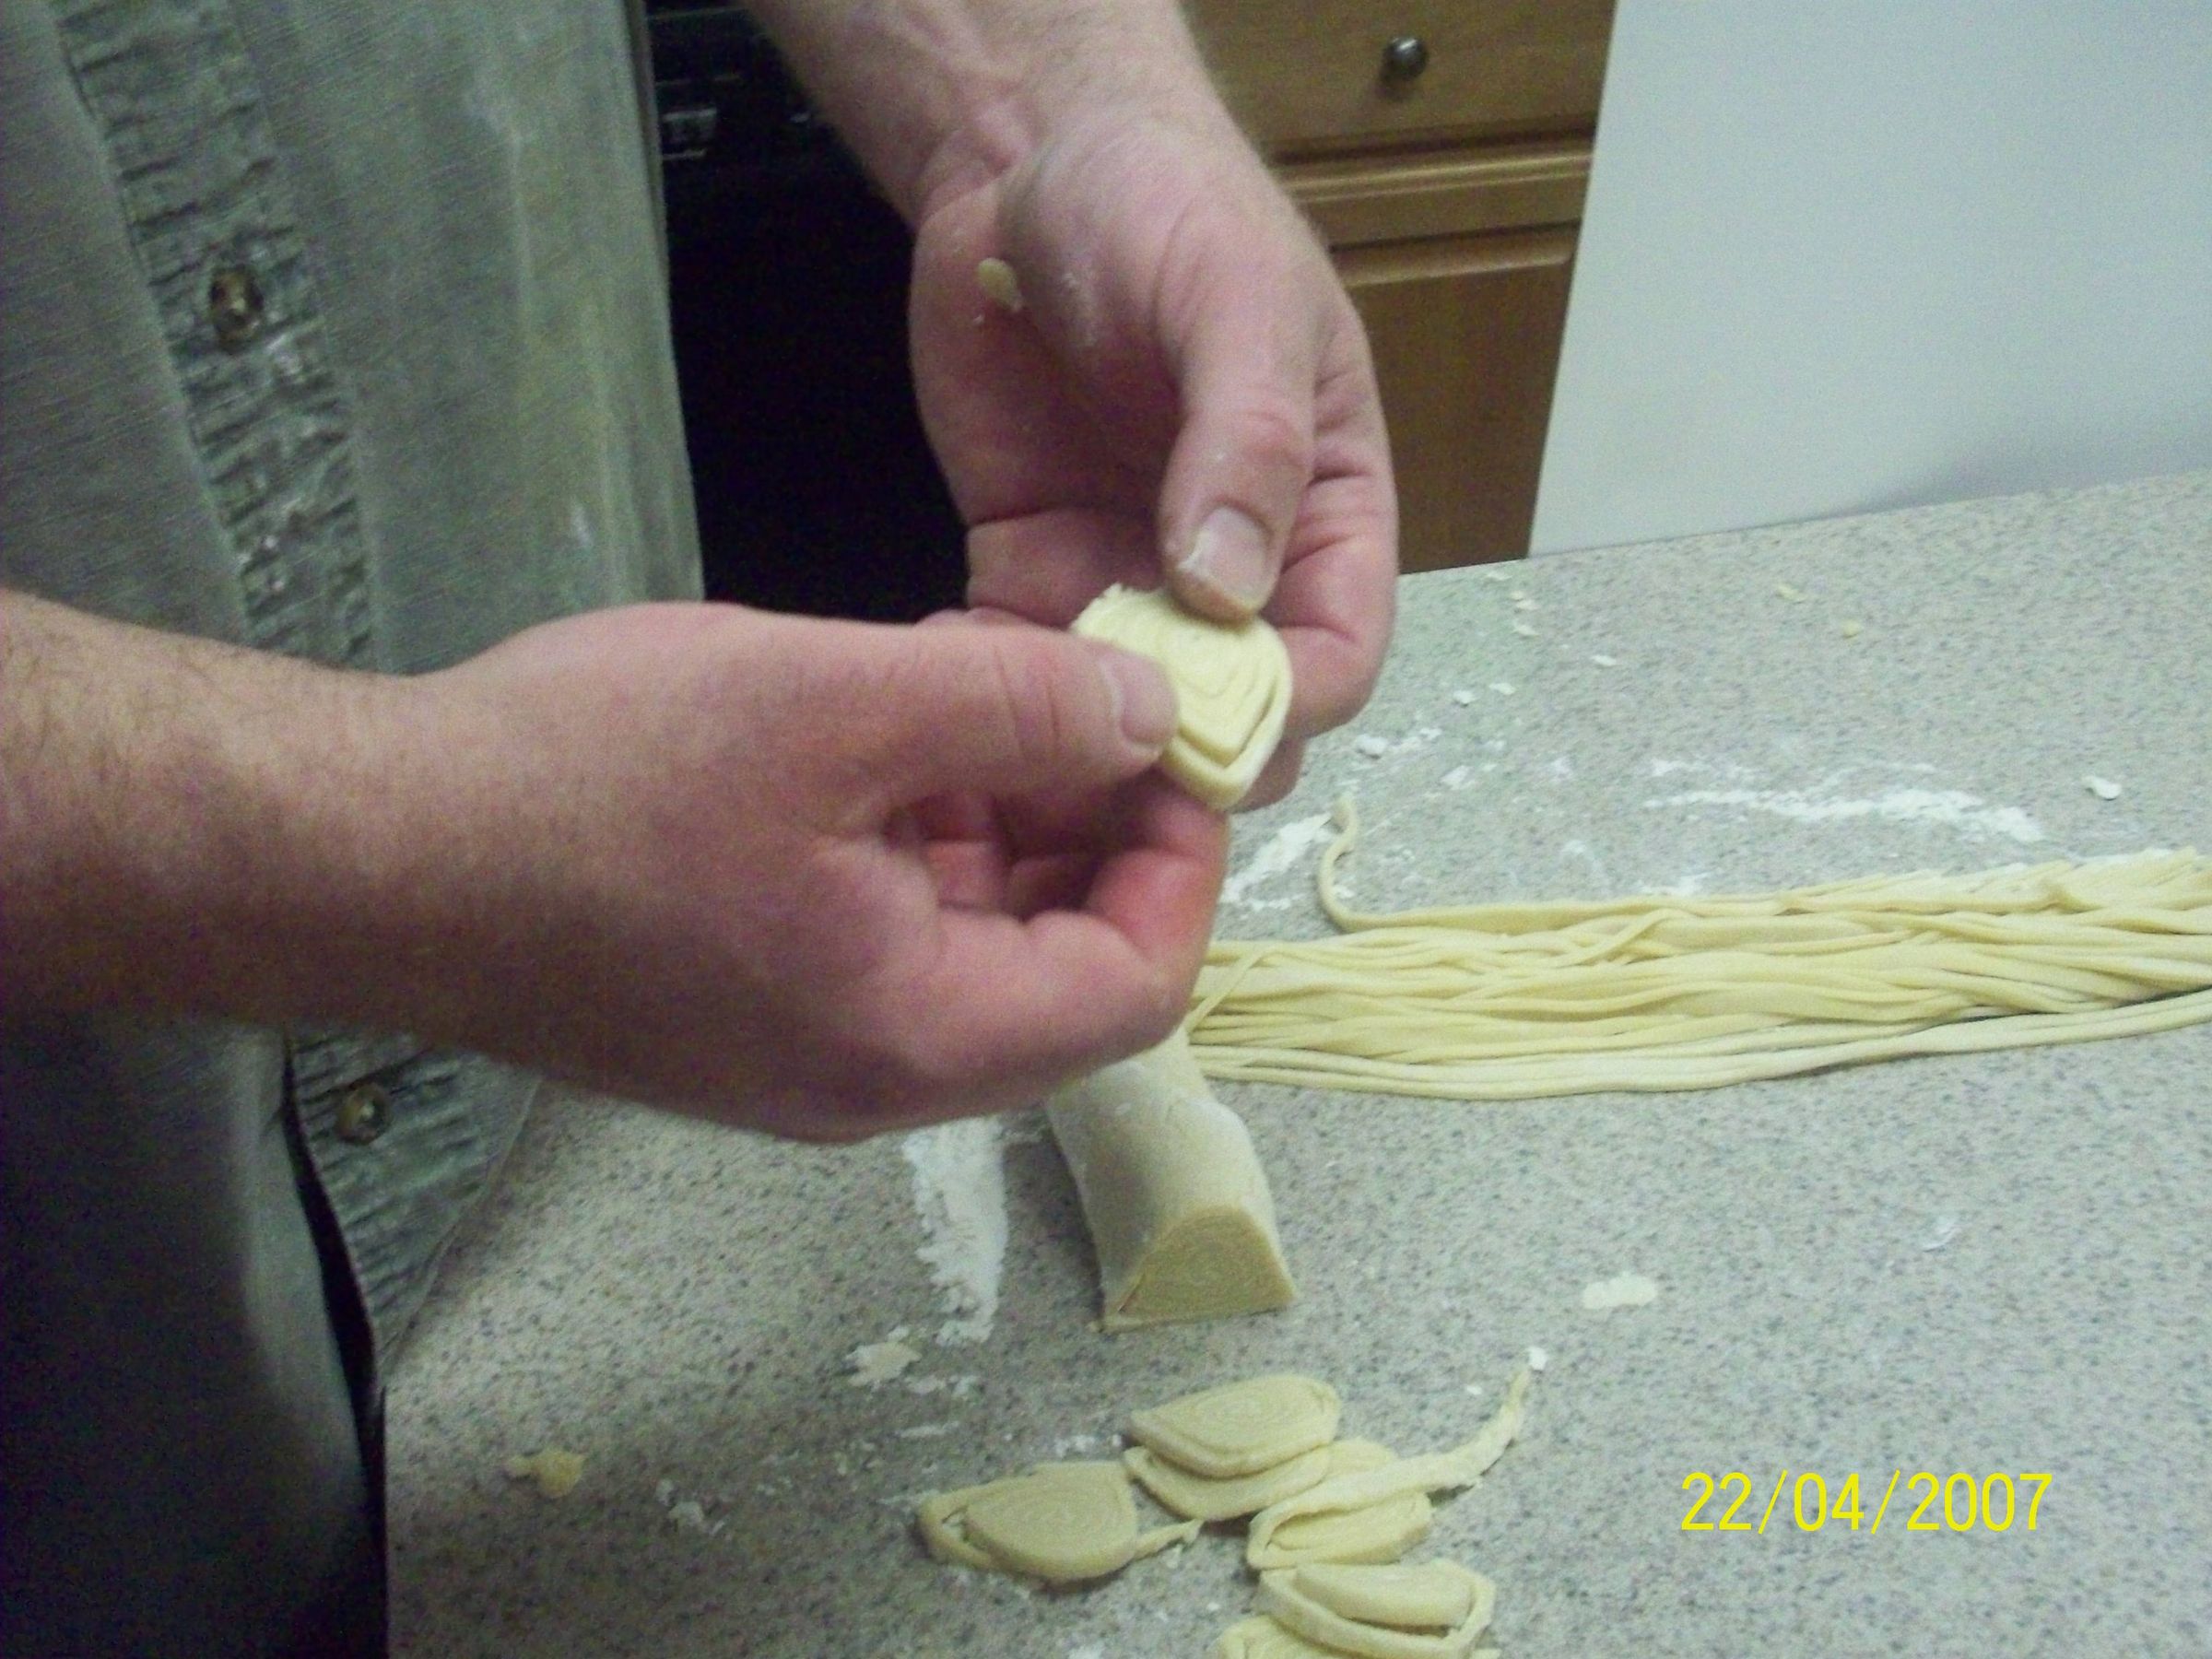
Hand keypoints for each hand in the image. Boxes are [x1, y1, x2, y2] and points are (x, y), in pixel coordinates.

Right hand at [399, 604, 1225, 1136]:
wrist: (363, 853)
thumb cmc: (592, 780)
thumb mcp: (835, 704)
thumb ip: (1019, 708)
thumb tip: (1147, 715)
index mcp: (917, 1038)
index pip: (1135, 988)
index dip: (1180, 861)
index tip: (1168, 740)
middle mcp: (873, 1078)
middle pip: (1057, 969)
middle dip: (1088, 824)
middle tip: (1075, 692)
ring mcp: (801, 1056)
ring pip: (967, 943)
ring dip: (998, 818)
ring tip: (969, 687)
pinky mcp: (741, 1014)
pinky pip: (881, 938)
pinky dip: (911, 838)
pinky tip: (877, 733)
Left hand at [908, 104, 1396, 806]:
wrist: (1027, 160)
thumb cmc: (1165, 205)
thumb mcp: (1231, 302)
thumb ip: (1248, 444)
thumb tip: (1232, 591)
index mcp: (1326, 508)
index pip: (1337, 649)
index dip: (1293, 700)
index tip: (1221, 719)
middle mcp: (1238, 564)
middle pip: (1237, 707)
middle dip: (1190, 751)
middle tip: (1108, 761)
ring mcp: (1130, 573)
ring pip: (1130, 712)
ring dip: (1088, 746)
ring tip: (1025, 748)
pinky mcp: (1033, 567)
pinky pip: (1025, 666)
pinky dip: (1000, 695)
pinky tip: (957, 693)